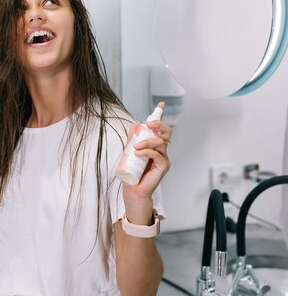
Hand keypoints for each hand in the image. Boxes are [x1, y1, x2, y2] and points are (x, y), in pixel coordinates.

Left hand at [122, 103, 171, 220]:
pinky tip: (138, 153)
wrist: (133, 190)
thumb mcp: (129, 152)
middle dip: (159, 124)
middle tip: (149, 123)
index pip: (159, 129)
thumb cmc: (132, 173)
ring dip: (147, 141)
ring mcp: (164, 158)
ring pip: (161, 142)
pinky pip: (157, 154)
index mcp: (154, 145)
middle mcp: (161, 150)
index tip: (160, 105)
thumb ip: (131, 140)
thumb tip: (132, 126)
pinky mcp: (163, 166)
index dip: (160, 116)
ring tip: (136, 147)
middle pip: (167, 132)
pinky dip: (147, 151)